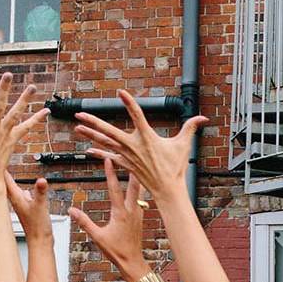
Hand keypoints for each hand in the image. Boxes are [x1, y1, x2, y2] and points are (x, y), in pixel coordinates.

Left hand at [4, 173, 52, 241]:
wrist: (40, 241)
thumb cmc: (38, 226)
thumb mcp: (41, 205)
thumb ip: (41, 192)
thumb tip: (41, 181)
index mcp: (15, 197)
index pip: (3, 178)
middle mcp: (15, 200)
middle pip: (3, 182)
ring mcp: (20, 204)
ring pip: (10, 188)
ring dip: (8, 180)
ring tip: (4, 171)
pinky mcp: (26, 208)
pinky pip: (20, 194)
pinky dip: (19, 189)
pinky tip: (23, 190)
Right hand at [69, 158, 149, 281]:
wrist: (133, 261)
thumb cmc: (115, 251)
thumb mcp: (97, 236)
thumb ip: (84, 222)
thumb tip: (71, 210)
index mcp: (120, 213)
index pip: (114, 188)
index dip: (110, 173)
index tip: (108, 159)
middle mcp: (132, 209)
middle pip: (133, 184)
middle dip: (131, 168)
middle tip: (131, 155)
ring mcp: (139, 212)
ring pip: (140, 190)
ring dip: (137, 177)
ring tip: (138, 164)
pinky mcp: (141, 216)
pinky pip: (141, 197)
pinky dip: (140, 188)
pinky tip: (141, 184)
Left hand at [75, 89, 207, 202]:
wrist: (168, 189)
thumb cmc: (176, 167)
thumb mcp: (185, 145)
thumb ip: (192, 128)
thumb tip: (204, 118)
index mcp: (147, 137)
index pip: (137, 115)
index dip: (129, 102)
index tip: (120, 92)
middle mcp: (134, 145)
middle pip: (110, 130)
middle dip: (94, 121)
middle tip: (80, 113)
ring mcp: (128, 156)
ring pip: (106, 142)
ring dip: (91, 134)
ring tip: (77, 127)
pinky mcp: (126, 164)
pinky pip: (110, 157)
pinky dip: (100, 153)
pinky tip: (89, 149)